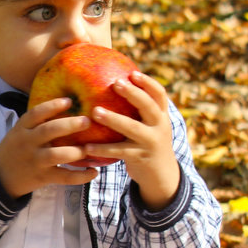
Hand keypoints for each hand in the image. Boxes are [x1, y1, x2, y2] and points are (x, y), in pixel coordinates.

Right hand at [0, 98, 99, 198]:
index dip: (52, 106)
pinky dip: (80, 176)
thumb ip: (37, 122)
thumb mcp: (20, 132)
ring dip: (75, 152)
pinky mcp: (43, 177)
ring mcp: (35, 161)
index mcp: (22, 129)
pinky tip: (93, 172)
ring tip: (90, 148)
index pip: (35, 114)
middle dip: (69, 125)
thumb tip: (67, 104)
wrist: (1, 175)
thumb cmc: (17, 149)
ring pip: (56, 155)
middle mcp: (28, 143)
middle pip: (48, 131)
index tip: (69, 101)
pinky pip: (63, 177)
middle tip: (87, 121)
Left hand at [84, 71, 180, 208]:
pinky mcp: (140, 157)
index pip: (160, 94)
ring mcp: (151, 142)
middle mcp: (160, 126)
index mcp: (161, 115)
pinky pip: (119, 151)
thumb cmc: (147, 144)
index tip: (133, 73)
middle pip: (148, 106)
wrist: (161, 175)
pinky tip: (86, 147)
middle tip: (115, 83)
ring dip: (114, 119)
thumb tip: (115, 86)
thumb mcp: (150, 126)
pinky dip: (103, 149)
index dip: (148, 83)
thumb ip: (138, 111)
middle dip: (133, 93)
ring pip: (132, 128)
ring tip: (95, 111)